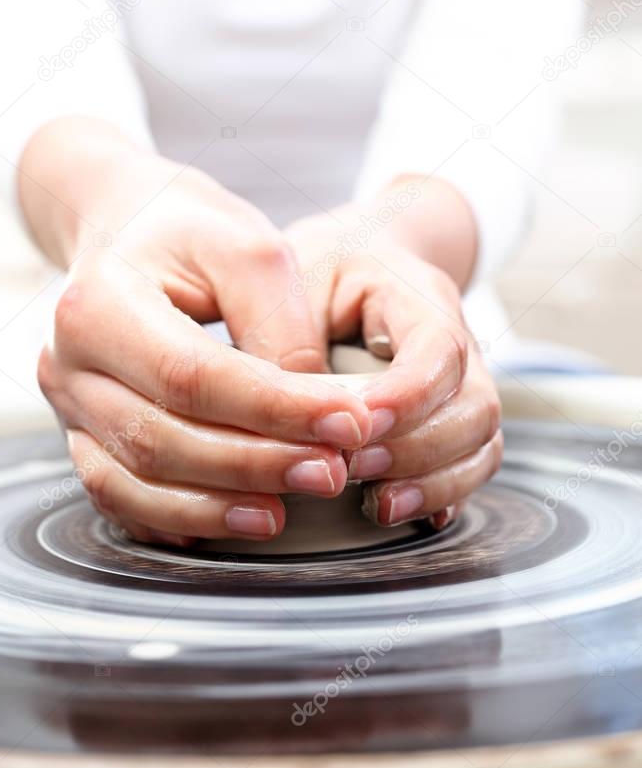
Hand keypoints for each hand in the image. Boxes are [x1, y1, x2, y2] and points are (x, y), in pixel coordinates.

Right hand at [25, 120, 371, 545]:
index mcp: (97, 302)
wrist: (129, 229)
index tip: (349, 424)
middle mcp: (67, 361)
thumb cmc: (190, 231)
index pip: (190, 375)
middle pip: (160, 437)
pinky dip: (180, 518)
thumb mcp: (248, 247)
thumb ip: (282, 327)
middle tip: (332, 471)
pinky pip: (121, 498)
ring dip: (218, 506)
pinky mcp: (83, 436)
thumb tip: (318, 414)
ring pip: (135, 480)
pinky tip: (237, 518)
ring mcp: (69, 406)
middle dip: (255, 464)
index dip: (273, 410)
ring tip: (290, 509)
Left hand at [285, 186, 502, 527]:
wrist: (359, 256)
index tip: (361, 425)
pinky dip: (441, 495)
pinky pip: (471, 464)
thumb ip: (287, 335)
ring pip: (482, 442)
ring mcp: (462, 384)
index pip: (440, 348)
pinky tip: (399, 512)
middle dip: (418, 449)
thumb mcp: (294, 277)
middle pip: (475, 405)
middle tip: (352, 469)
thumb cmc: (322, 268)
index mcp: (419, 296)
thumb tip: (285, 410)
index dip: (409, 395)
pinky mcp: (453, 419)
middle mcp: (457, 343)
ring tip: (375, 506)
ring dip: (432, 481)